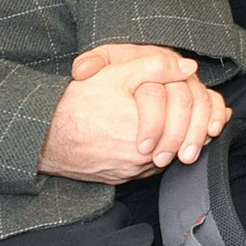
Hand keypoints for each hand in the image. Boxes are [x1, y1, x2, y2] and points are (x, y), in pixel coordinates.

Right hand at [44, 46, 228, 180]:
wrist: (44, 137)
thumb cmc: (76, 104)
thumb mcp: (115, 74)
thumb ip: (154, 66)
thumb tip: (188, 67)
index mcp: (145, 130)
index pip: (185, 113)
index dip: (195, 99)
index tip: (195, 90)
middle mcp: (142, 157)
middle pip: (183, 138)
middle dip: (195, 123)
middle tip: (201, 112)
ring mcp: (132, 171)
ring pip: (170, 154)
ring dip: (181, 139)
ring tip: (187, 123)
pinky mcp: (123, 179)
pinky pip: (152, 166)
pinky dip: (162, 151)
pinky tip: (162, 138)